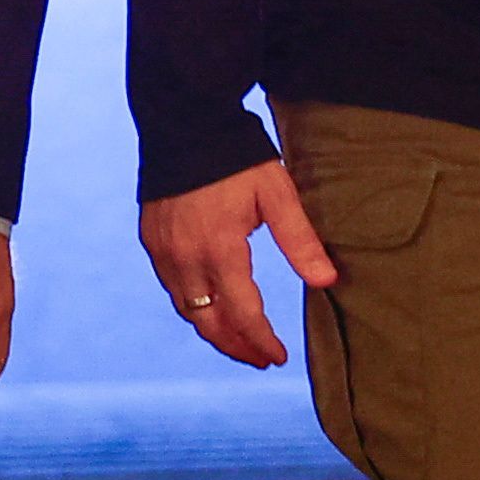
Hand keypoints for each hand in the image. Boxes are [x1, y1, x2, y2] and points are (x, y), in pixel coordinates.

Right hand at [140, 160, 332, 370]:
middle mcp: (185, 258)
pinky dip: (193, 306)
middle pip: (209, 323)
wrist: (184, 120)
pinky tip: (212, 307)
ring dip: (213, 330)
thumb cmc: (238, 155)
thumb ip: (300, 240)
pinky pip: (172, 288)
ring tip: (240, 341)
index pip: (242, 314)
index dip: (261, 341)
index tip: (279, 358)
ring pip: (187, 309)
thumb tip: (327, 282)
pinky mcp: (152, 240)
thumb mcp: (277, 194)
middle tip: (261, 359)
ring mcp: (163, 251)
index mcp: (220, 249)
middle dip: (237, 346)